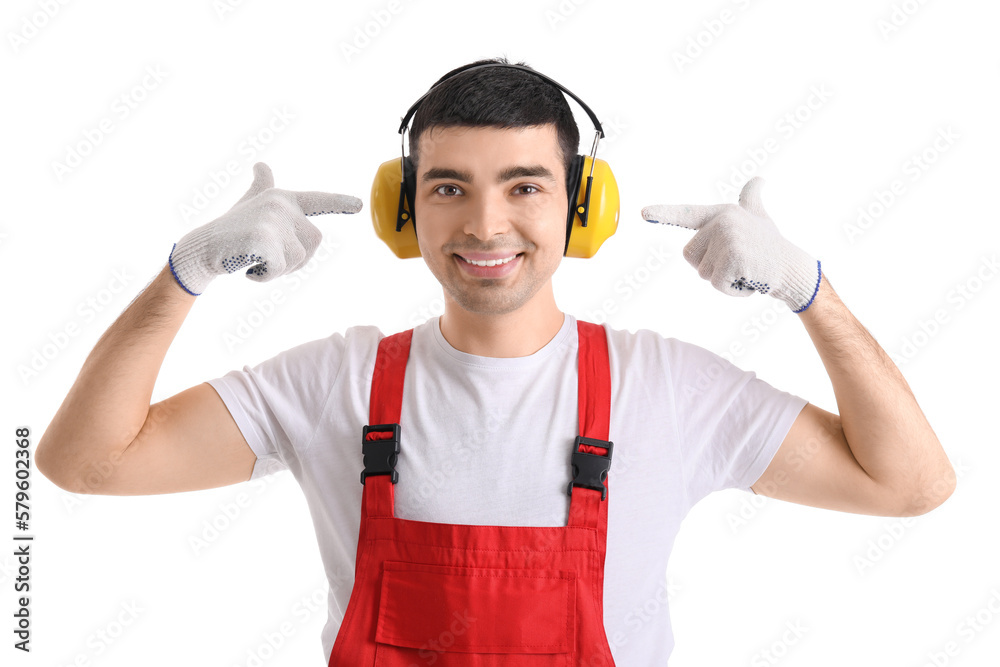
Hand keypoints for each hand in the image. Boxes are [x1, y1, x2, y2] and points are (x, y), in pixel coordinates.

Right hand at [168, 162, 362, 294]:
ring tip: (254, 257)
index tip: (359, 206)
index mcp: (284, 199)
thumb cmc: (231, 229)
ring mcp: (272, 219)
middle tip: (265, 255)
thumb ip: (262, 187)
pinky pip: (280, 268)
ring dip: (277, 269)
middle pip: (313, 244)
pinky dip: (263, 276)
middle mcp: (281, 204)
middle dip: (293, 260)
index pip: (318, 200)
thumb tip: (261, 165)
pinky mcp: (263, 237)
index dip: (339, 203)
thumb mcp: (249, 205)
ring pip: (298, 260)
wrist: (203, 247)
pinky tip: (247, 266)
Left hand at [641, 177, 820, 312]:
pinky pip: (715, 284)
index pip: (687, 214)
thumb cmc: (770, 246)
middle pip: (689, 256)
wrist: (793, 268)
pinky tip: (749, 279)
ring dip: (722, 280)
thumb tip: (759, 179)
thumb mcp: (759, 218)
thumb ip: (751, 199)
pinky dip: (732, 290)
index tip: (643, 213)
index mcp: (721, 213)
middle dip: (710, 268)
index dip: (664, 214)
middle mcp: (722, 221)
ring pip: (702, 273)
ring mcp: (728, 237)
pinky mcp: (733, 257)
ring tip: (745, 269)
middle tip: (738, 262)